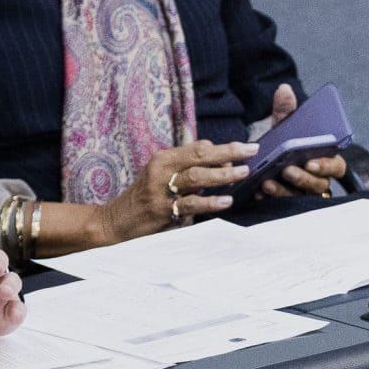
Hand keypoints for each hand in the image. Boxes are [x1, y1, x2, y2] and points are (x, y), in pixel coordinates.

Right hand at [101, 140, 254, 242]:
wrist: (116, 221)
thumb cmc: (146, 198)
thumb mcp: (164, 178)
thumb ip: (190, 170)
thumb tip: (223, 164)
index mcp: (164, 159)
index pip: (197, 148)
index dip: (223, 147)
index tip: (245, 147)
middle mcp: (162, 170)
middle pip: (200, 156)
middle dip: (228, 152)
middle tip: (251, 150)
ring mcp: (162, 190)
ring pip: (197, 177)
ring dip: (222, 174)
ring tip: (244, 172)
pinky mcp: (163, 210)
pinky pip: (190, 204)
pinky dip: (210, 202)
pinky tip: (226, 201)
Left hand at [257, 84, 344, 199]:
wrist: (267, 161)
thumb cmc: (286, 144)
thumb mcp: (285, 128)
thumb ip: (286, 111)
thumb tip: (284, 89)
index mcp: (325, 160)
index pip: (336, 166)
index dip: (326, 166)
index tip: (311, 162)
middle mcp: (318, 179)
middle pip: (318, 184)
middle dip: (303, 178)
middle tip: (287, 170)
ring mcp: (304, 194)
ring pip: (300, 197)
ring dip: (284, 190)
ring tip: (268, 182)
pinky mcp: (288, 204)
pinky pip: (283, 205)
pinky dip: (271, 198)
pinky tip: (259, 192)